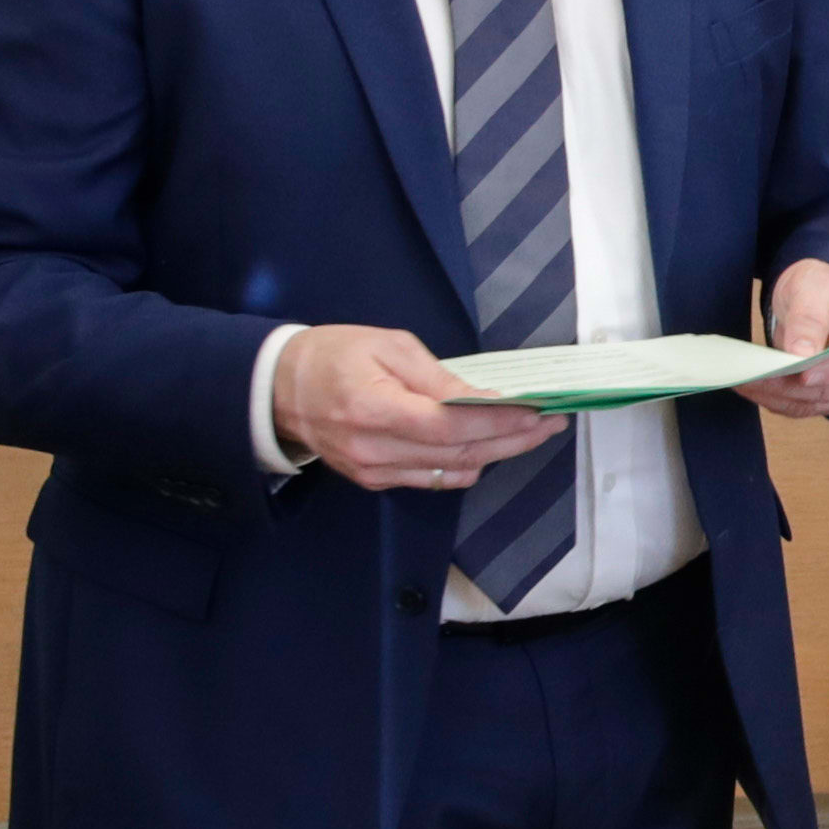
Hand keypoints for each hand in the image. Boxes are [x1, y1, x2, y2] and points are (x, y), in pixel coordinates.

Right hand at [274, 325, 553, 495]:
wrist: (277, 388)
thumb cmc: (333, 356)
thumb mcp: (388, 347)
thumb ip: (438, 377)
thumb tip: (483, 398)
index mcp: (375, 410)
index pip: (453, 428)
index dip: (501, 423)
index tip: (539, 411)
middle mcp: (375, 451)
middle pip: (461, 455)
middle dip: (513, 440)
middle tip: (551, 423)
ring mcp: (374, 472)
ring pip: (452, 472)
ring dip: (497, 454)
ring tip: (531, 434)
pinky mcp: (374, 481)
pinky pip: (432, 479)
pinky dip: (466, 465)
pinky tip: (490, 448)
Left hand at [749, 261, 828, 417]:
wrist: (812, 298)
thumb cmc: (818, 286)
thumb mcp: (812, 285)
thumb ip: (809, 318)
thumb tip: (803, 354)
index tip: (802, 375)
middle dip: (796, 387)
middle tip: (757, 378)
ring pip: (819, 402)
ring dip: (782, 397)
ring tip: (747, 383)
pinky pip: (806, 406)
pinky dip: (779, 402)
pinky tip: (755, 390)